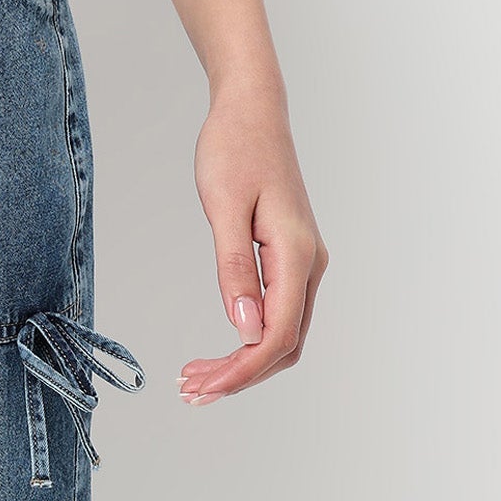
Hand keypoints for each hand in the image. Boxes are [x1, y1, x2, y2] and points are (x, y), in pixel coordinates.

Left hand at [178, 81, 328, 404]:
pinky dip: (249, 335)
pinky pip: (277, 310)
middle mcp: (309, 265)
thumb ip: (233, 267)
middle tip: (191, 391)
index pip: (278, 334)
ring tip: (197, 377)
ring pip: (282, 331)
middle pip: (283, 343)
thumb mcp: (223, 205)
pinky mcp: (289, 256)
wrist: (252, 109)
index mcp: (296, 254)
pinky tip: (221, 346)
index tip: (203, 386)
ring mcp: (303, 262)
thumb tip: (243, 329)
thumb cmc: (234, 148)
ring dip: (243, 360)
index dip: (242, 369)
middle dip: (240, 374)